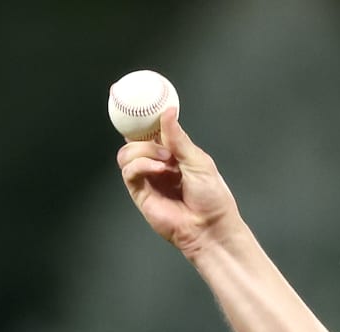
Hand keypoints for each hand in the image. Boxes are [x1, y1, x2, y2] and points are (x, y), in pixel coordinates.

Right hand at [117, 109, 240, 256]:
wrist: (210, 227)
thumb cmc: (212, 199)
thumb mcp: (199, 160)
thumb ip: (178, 138)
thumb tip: (167, 112)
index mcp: (173, 153)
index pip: (150, 130)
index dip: (139, 115)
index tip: (130, 96)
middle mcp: (157, 163)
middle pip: (134, 139)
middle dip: (143, 135)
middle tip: (163, 144)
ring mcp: (148, 178)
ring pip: (126, 153)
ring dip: (144, 151)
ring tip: (167, 162)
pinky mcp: (140, 193)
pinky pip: (129, 171)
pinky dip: (141, 165)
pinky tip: (159, 170)